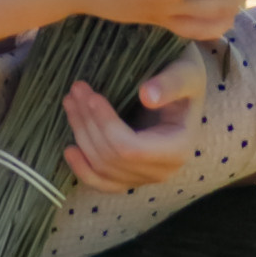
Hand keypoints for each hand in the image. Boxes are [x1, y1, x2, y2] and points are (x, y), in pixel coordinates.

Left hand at [64, 54, 210, 194]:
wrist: (184, 91)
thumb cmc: (186, 79)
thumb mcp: (186, 73)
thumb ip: (171, 83)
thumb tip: (147, 95)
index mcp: (177, 148)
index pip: (131, 149)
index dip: (106, 125)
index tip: (92, 96)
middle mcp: (162, 170)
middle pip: (112, 158)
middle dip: (89, 123)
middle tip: (76, 90)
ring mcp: (145, 178)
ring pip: (102, 168)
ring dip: (81, 136)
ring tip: (70, 103)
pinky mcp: (131, 177)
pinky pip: (102, 183)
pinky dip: (82, 169)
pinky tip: (69, 149)